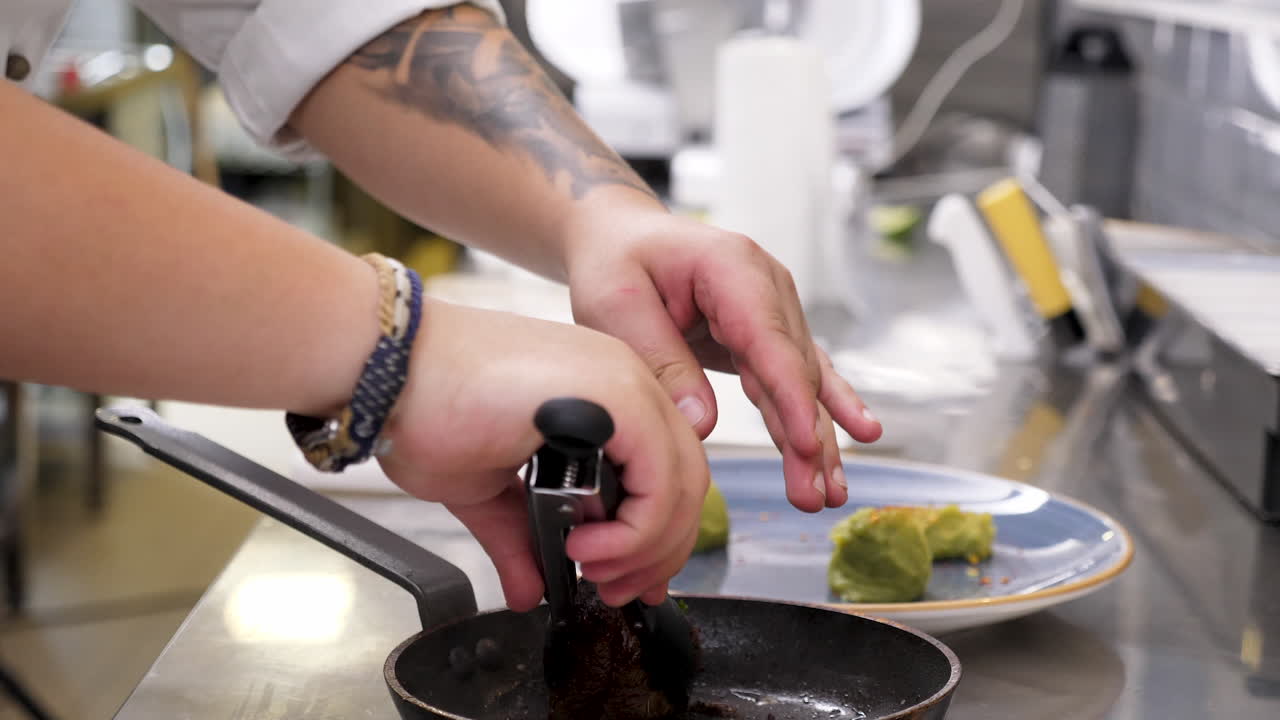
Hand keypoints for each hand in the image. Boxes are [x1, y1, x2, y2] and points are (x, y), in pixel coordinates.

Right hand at [377, 299, 707, 610]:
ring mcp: (625, 382)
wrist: (386, 368)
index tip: (626, 577)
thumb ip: (519, 538)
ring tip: (595, 574)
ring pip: (684, 483)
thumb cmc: (425, 407)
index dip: (654, 536)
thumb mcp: (485, 490)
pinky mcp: (617, 394)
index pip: (664, 472)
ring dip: (646, 549)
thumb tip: (530, 589)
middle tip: (616, 590)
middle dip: (658, 552)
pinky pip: (661, 479)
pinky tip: (587, 548)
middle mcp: (624, 381)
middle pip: (685, 481)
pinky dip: (637, 530)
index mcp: (604, 395)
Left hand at [565, 205, 882, 512]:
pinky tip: (856, 435)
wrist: (621, 236)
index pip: (770, 341)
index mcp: (731, 267)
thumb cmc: (616, 262)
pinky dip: (818, 411)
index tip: (805, 445)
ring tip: (829, 492)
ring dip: (816, 438)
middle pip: (794, 370)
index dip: (790, 397)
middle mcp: (766, 285)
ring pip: (801, 381)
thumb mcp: (618, 306)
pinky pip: (796, 375)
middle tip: (814, 495)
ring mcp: (774, 308)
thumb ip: (663, 362)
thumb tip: (702, 424)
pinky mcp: (767, 332)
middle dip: (808, 436)